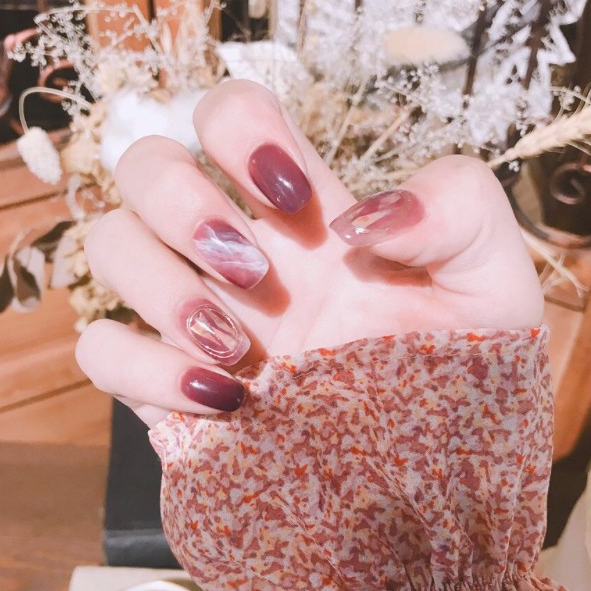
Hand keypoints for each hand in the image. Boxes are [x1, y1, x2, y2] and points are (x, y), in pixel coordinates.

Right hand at [76, 80, 543, 426]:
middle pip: (144, 164)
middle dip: (181, 204)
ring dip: (159, 284)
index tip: (291, 196)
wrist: (436, 476)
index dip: (238, 130)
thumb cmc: (462, 369)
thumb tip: (359, 217)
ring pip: (108, 244)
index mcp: (301, 210)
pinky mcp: (166, 387)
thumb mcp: (490, 276)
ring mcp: (194, 315)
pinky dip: (142, 367)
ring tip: (235, 345)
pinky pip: (101, 350)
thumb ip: (457, 207)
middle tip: (254, 272)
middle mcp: (236, 250)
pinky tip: (221, 399)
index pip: (228, 113)